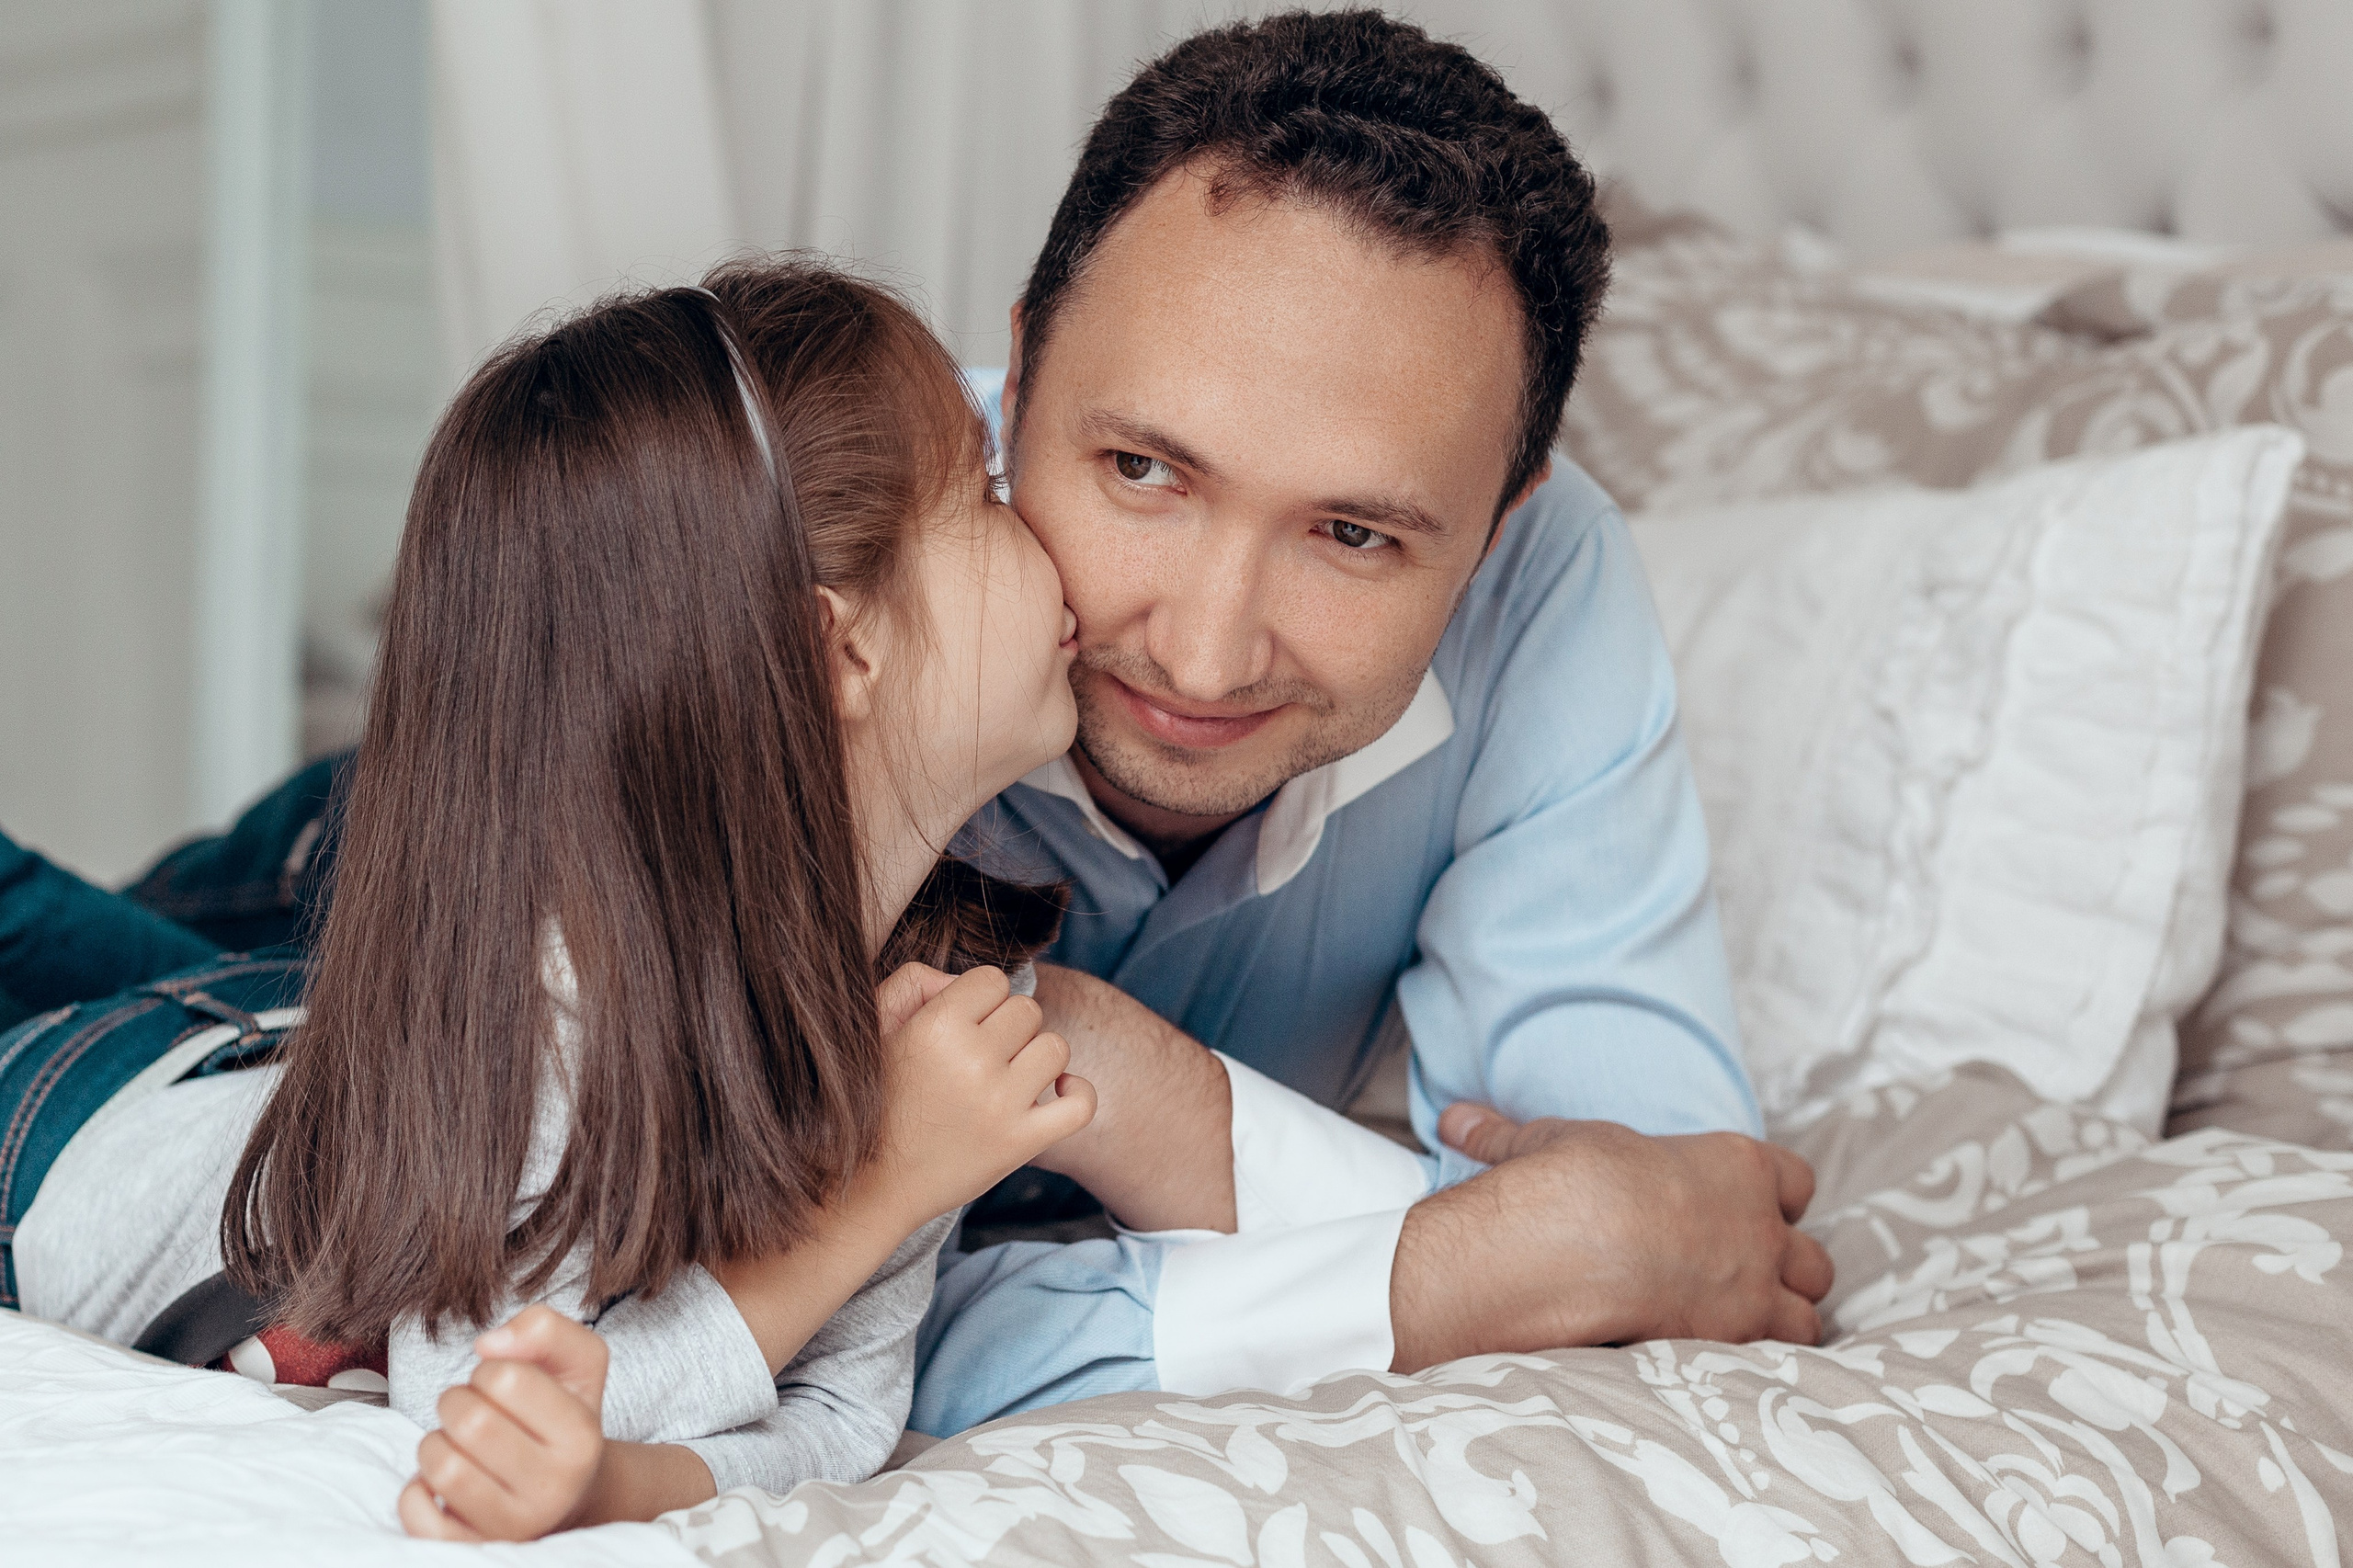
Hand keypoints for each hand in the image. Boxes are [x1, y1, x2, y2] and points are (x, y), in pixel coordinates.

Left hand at [398, 1305, 607, 1541]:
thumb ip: (545, 1329)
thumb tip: (487, 1343)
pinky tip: (440, 1482)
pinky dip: (415, 1489)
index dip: (491, 1369)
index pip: (506, 1378)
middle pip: (469, 1422)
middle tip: (472, 1409)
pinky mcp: (472, 1549)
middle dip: (457, 1401)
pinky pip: (416, 1513)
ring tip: (458, 1444)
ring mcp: (511, 1526)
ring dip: (435, 1443)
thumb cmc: (563, 1420)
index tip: (502, 1384)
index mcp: (582, 1439)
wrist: (570, 1496)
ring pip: (441, 1467)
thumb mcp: (579, 1365)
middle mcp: (552, 1488)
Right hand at [868, 963, 1097, 1226]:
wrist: (871, 1183)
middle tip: (976, 1057)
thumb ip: (915, 982)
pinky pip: (1081, 1103)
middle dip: (1005, 1027)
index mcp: (936, 1027)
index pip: (993, 980)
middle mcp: (973, 1062)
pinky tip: (1055, 1091)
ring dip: (1033, 1057)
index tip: (961, 1025)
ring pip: (1055, 1047)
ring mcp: (1001, 1105)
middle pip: (1027, 1010)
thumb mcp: (874, 1026)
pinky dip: (1077, 1092)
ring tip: (1004, 1076)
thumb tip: (961, 981)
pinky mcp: (1021, 1144)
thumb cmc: (873, 1098)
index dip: (979, 999)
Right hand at [1388, 1108, 1834, 1370]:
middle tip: (1743, 1280)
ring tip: (1739, 1331)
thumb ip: (1511, 1136)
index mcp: (1734, 1165)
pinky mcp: (1736, 1338)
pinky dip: (1762, 1363)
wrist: (1573, 1242)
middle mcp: (1760, 1226)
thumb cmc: (1568, 1180)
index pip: (1794, 1180)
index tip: (1742, 1211)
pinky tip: (1723, 1365)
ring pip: (1809, 1314)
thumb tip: (1455, 1120)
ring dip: (1782, 1322)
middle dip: (1787, 1272)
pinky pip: (1782, 1357)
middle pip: (1814, 1257)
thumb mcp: (1543, 1145)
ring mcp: (1755, 1286)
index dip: (1773, 1199)